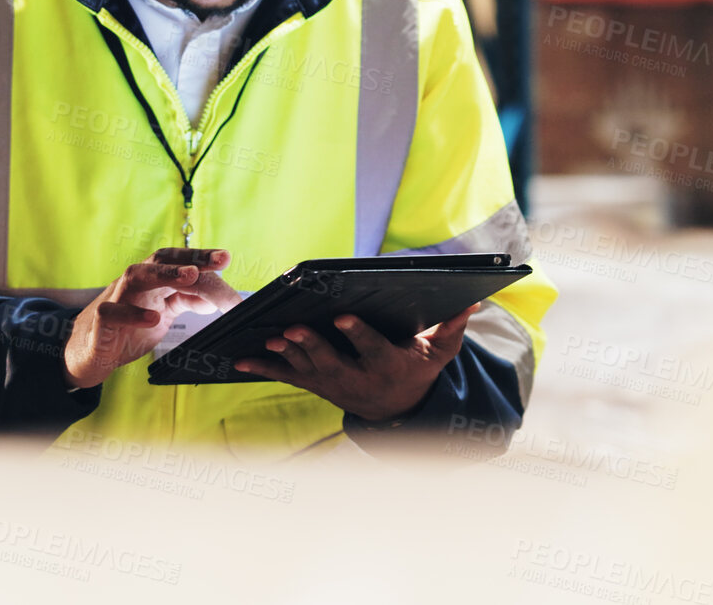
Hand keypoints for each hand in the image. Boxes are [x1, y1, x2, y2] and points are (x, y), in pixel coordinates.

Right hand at [64, 248, 239, 388]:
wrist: (88, 353)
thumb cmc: (125, 330)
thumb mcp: (161, 314)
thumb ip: (183, 301)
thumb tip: (212, 298)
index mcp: (151, 281)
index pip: (177, 261)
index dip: (201, 258)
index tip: (226, 258)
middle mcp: (134, 283)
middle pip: (161, 260)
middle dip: (191, 258)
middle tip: (220, 260)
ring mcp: (115, 299)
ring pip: (136, 276)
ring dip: (165, 274)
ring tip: (191, 276)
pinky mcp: (100, 322)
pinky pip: (113, 312)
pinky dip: (133, 313)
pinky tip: (154, 318)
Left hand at [233, 304, 478, 421]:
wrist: (395, 409)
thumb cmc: (417, 370)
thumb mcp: (439, 355)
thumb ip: (452, 330)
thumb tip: (472, 303)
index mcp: (386, 366)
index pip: (372, 349)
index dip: (357, 334)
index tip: (342, 317)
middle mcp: (356, 379)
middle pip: (331, 361)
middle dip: (312, 345)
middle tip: (293, 328)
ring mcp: (332, 384)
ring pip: (306, 369)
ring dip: (286, 355)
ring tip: (269, 338)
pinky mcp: (314, 384)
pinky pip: (286, 376)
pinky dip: (263, 367)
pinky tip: (240, 359)